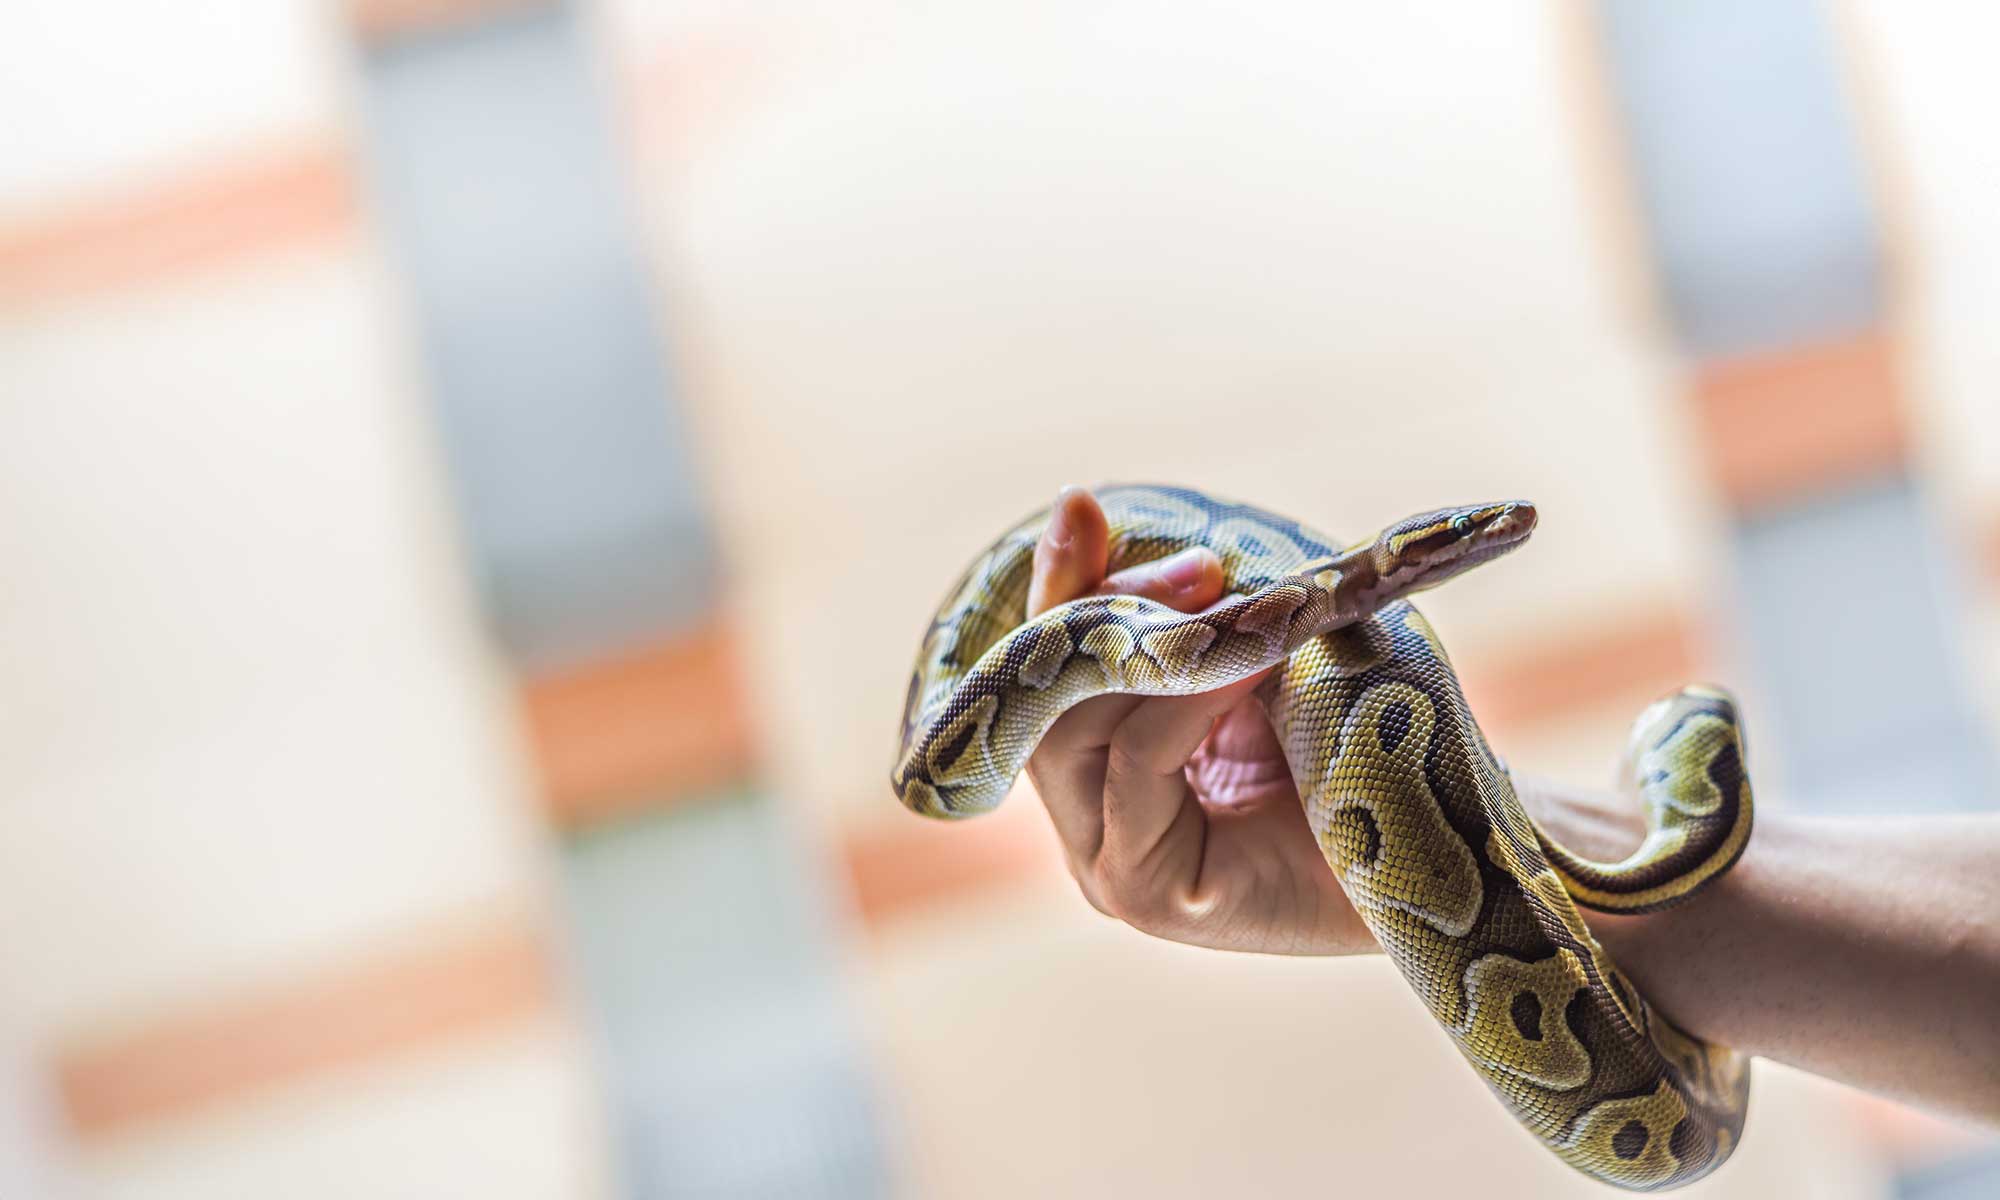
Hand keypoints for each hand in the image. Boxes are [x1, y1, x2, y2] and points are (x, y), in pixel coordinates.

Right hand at [1023, 485, 1376, 953]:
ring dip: (1153, 645)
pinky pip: (1137, 766)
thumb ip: (1174, 605)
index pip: (1045, 668)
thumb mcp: (1259, 648)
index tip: (1079, 503)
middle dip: (1104, 608)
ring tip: (1229, 591)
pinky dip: (1188, 696)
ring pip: (1072, 730)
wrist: (1458, 856)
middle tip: (1196, 560)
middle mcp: (1092, 821)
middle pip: (1042, 698)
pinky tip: (1251, 654)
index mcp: (1105, 765)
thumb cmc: (1368, 747)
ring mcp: (1109, 866)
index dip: (1059, 585)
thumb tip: (1075, 506)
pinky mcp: (1145, 894)